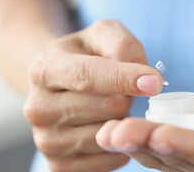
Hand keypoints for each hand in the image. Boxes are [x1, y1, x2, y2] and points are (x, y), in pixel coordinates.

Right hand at [24, 20, 163, 171]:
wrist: (58, 83)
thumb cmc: (86, 56)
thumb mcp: (103, 34)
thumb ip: (124, 46)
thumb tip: (147, 80)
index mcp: (45, 69)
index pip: (87, 76)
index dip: (124, 79)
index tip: (154, 82)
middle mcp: (38, 108)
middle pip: (107, 107)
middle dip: (127, 96)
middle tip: (121, 89)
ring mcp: (46, 140)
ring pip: (109, 135)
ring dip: (122, 120)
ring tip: (110, 107)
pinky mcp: (59, 165)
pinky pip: (109, 160)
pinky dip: (120, 145)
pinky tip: (110, 127)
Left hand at [96, 63, 193, 171]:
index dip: (189, 148)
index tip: (160, 133)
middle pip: (179, 159)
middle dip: (146, 146)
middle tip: (113, 133)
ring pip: (161, 154)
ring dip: (132, 142)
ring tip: (103, 130)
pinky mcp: (186, 140)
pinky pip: (157, 143)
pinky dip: (135, 136)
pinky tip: (110, 127)